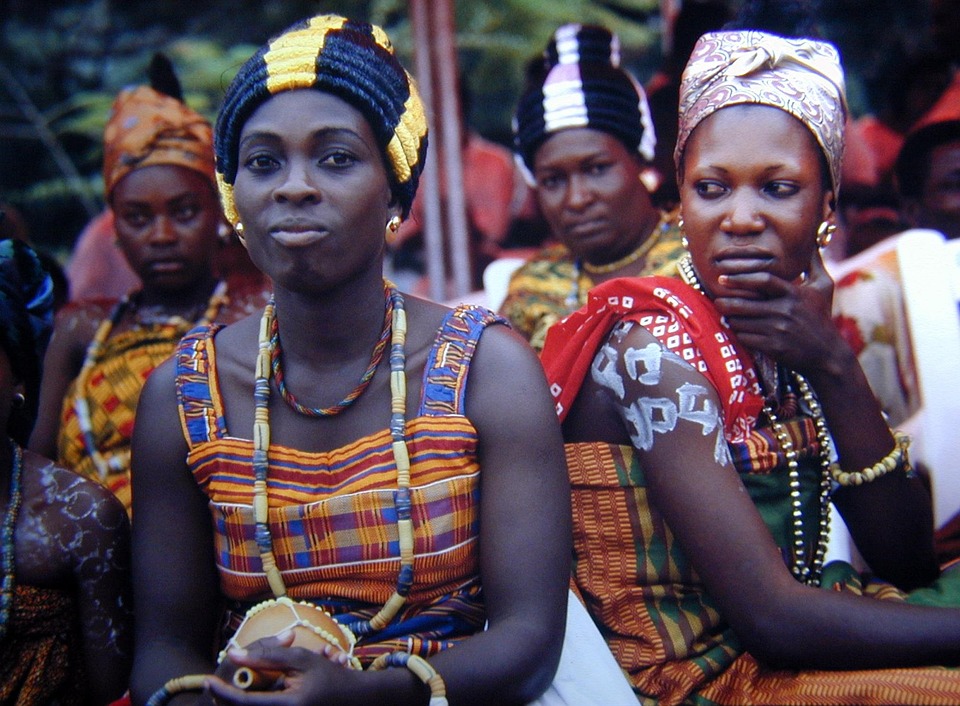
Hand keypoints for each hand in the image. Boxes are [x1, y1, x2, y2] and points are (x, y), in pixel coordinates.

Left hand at [206, 631, 353, 703]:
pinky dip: (254, 702)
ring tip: (231, 688)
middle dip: (226, 698)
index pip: (243, 703)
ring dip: (239, 700)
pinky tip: (257, 691)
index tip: (207, 679)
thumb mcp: (300, 659)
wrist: (355, 699)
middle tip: (215, 683)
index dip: (222, 692)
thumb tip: (235, 653)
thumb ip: (267, 655)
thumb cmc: (331, 676)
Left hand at [712, 248, 844, 375]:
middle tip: (717, 300)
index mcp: (793, 293)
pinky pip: (745, 338)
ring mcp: (778, 330)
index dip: (740, 278)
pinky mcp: (773, 347)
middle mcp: (785, 311)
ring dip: (731, 319)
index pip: (763, 280)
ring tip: (727, 315)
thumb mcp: (824, 288)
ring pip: (741, 322)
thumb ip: (814, 264)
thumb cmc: (822, 318)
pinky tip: (739, 330)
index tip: (723, 278)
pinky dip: (739, 334)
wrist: (828, 355)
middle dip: (726, 302)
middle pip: (745, 304)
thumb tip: (813, 242)